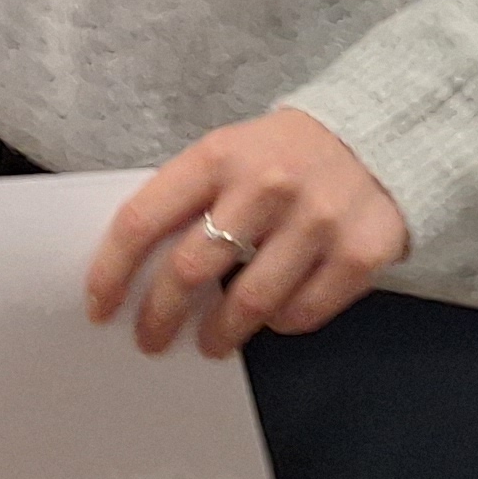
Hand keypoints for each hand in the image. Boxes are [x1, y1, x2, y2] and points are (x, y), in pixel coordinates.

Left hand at [83, 107, 409, 359]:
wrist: (378, 137)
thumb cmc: (282, 156)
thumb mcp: (227, 154)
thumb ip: (188, 200)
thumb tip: (137, 273)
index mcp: (217, 155)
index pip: (143, 219)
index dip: (111, 271)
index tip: (99, 307)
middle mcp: (265, 185)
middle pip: (190, 269)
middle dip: (160, 316)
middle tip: (151, 339)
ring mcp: (316, 221)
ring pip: (248, 304)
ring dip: (220, 333)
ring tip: (211, 341)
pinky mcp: (360, 255)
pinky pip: (301, 313)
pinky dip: (279, 323)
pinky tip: (272, 316)